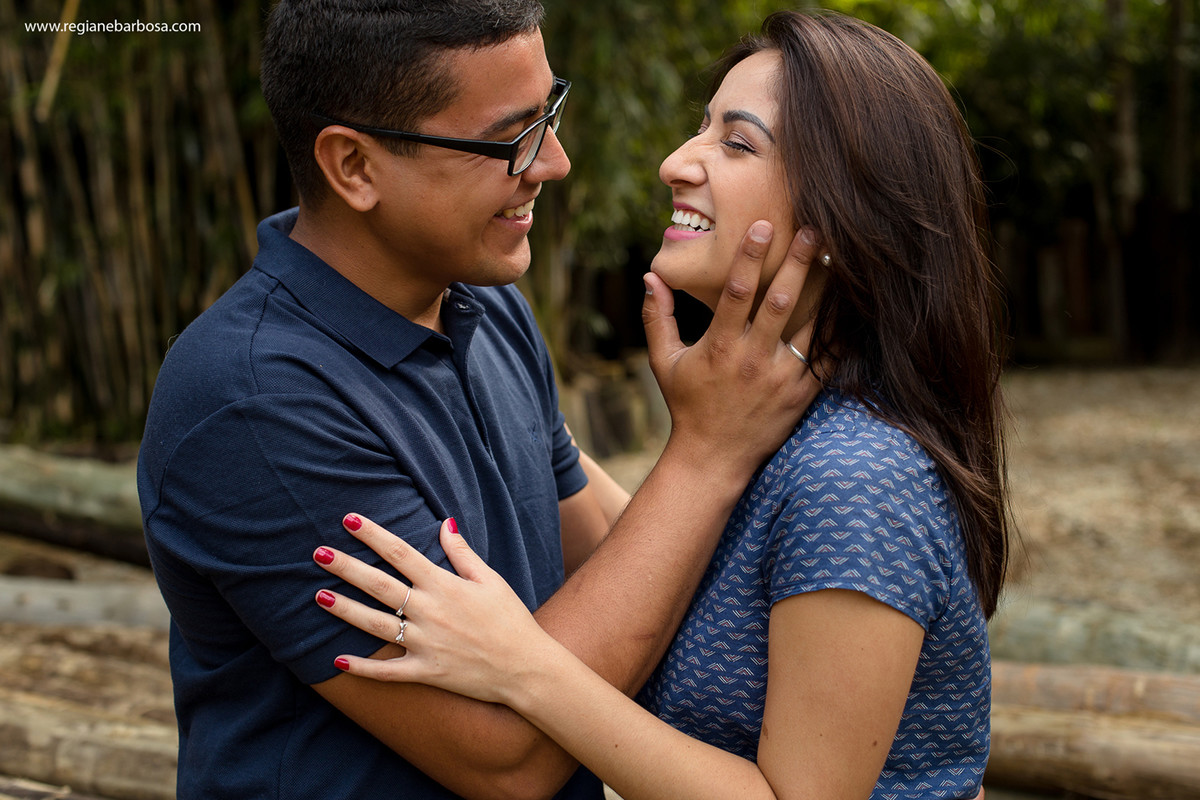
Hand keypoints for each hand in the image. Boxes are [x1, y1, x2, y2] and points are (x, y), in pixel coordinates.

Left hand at [314, 514, 554, 705]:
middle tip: (318, 553)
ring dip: (345, 610)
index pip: (400, 553)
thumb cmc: (510, 619)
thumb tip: (444, 522)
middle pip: (379, 585)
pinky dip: (362, 669)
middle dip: (346, 567)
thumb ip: (462, 553)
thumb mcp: (490, 580)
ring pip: (375, 625)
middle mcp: (429, 612)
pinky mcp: (425, 672)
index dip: (372, 535)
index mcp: (444, 585)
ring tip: (319, 597)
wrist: (526, 668)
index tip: (349, 520)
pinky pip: (387, 672)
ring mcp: (425, 644)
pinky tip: (337, 661)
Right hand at [642, 222, 823, 478]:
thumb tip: (649, 275)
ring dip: (826, 291)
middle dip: (799, 262)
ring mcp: (781, 378)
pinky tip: (851, 304)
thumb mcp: (663, 362)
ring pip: (811, 326)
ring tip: (839, 258)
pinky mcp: (801, 394)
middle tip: (814, 229)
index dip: (749, 256)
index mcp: (720, 347)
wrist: (713, 458)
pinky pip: (827, 357)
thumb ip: (657, 317)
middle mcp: (753, 359)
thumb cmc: (688, 405)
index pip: (737, 292)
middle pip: (782, 302)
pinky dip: (839, 331)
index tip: (762, 225)